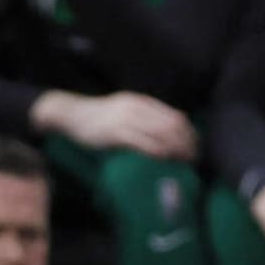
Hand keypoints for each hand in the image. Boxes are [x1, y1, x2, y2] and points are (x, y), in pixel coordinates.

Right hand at [39, 91, 197, 160]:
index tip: (195, 147)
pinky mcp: (115, 133)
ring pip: (161, 133)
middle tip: (193, 158)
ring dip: (176, 149)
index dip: (190, 133)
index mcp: (142, 102)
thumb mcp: (123, 111)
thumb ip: (142, 119)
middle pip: (173, 125)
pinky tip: (164, 159)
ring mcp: (126, 120)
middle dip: (187, 143)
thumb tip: (165, 134)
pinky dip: (158, 151)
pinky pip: (143, 142)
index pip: (175, 116)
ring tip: (182, 161)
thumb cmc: (96, 117)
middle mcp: (137, 108)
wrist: (69, 114)